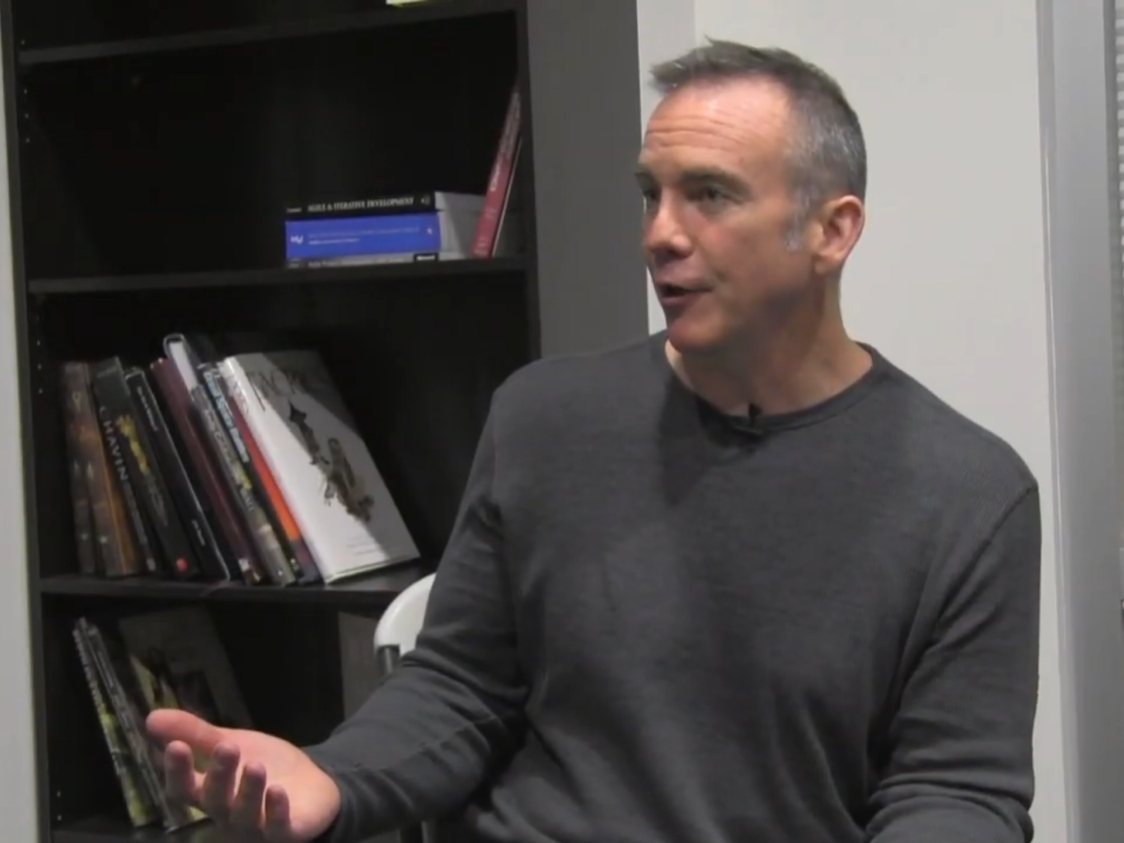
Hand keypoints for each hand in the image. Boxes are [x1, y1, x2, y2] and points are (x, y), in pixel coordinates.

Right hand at [147, 708, 341, 841]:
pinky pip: (279, 827)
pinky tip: (278, 792)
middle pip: (216, 800)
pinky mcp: (286, 832)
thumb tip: (150, 716)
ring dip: (249, 791)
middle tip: (227, 747)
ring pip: (246, 815)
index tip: (175, 746)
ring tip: (256, 766)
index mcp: (209, 793)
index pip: (184, 788)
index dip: (177, 771)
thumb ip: (194, 734)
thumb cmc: (263, 765)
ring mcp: (256, 826)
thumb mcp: (230, 744)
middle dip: (220, 775)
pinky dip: (277, 811)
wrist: (311, 785)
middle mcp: (227, 814)